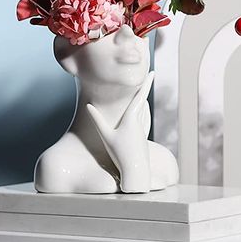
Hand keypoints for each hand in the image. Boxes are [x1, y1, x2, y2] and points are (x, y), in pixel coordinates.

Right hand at [86, 71, 153, 192]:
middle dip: (146, 86)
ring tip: (144, 88)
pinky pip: (145, 118)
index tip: (152, 72)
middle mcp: (140, 121)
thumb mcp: (106, 136)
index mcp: (132, 118)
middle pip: (143, 99)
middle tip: (151, 74)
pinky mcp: (143, 136)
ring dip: (144, 98)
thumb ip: (97, 120)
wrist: (136, 169)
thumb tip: (88, 106)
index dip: (146, 83)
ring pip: (145, 109)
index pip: (140, 96)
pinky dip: (145, 110)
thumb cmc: (119, 153)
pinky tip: (144, 109)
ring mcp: (143, 129)